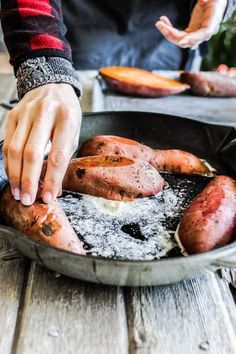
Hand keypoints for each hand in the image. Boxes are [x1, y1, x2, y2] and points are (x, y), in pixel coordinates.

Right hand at [3, 83, 80, 204]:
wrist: (52, 85)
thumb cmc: (67, 113)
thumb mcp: (74, 132)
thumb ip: (64, 158)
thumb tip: (54, 189)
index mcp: (67, 119)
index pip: (58, 155)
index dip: (53, 179)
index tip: (49, 197)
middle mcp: (45, 114)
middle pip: (32, 153)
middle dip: (29, 181)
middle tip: (28, 200)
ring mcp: (26, 113)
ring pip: (15, 150)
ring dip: (15, 175)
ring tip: (19, 193)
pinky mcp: (13, 115)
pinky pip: (7, 143)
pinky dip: (8, 164)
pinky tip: (13, 176)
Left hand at [156, 0, 226, 48]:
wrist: (214, 4)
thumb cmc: (213, 0)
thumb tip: (203, 0)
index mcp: (213, 23)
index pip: (204, 34)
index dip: (193, 38)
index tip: (181, 41)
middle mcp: (205, 33)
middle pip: (188, 40)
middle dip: (172, 34)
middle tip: (159, 24)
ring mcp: (196, 35)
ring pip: (181, 40)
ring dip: (168, 33)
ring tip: (159, 23)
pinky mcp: (190, 33)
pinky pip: (178, 36)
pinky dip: (169, 30)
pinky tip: (163, 21)